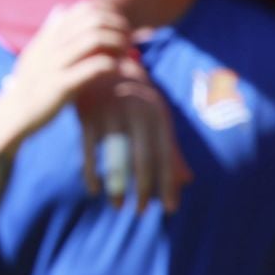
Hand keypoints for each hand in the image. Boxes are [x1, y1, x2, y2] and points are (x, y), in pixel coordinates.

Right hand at [0, 2, 131, 150]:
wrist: (13, 114)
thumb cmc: (30, 84)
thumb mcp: (37, 52)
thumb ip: (50, 31)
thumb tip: (61, 8)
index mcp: (50, 35)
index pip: (84, 8)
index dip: (109, 14)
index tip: (119, 29)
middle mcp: (52, 45)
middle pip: (93, 19)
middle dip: (118, 27)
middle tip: (128, 42)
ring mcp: (56, 64)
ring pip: (94, 38)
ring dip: (117, 43)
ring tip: (125, 55)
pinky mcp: (61, 85)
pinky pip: (95, 67)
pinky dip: (113, 65)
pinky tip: (119, 71)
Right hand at [76, 57, 190, 212]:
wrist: (103, 61)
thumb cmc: (134, 96)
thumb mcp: (155, 118)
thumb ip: (170, 150)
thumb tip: (187, 181)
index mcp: (157, 113)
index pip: (165, 155)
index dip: (168, 183)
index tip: (170, 209)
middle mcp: (136, 112)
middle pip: (142, 160)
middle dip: (143, 189)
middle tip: (142, 212)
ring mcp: (110, 113)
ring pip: (115, 158)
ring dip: (117, 186)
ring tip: (118, 206)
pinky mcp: (87, 115)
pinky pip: (89, 150)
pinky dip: (91, 172)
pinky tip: (94, 190)